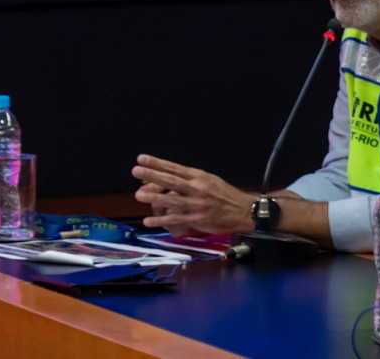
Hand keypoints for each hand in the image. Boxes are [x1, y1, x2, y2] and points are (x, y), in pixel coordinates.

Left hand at [132, 154, 253, 235]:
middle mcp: (197, 188)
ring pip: (172, 200)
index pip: (174, 168)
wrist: (243, 211)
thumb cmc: (225, 196)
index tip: (142, 158)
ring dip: (154, 197)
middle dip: (152, 175)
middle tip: (136, 170)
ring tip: (139, 195)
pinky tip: (148, 221)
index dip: (157, 163)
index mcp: (199, 177)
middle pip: (171, 180)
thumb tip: (172, 174)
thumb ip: (191, 179)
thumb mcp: (210, 180)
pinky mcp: (197, 219)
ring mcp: (196, 204)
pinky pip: (176, 219)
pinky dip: (161, 220)